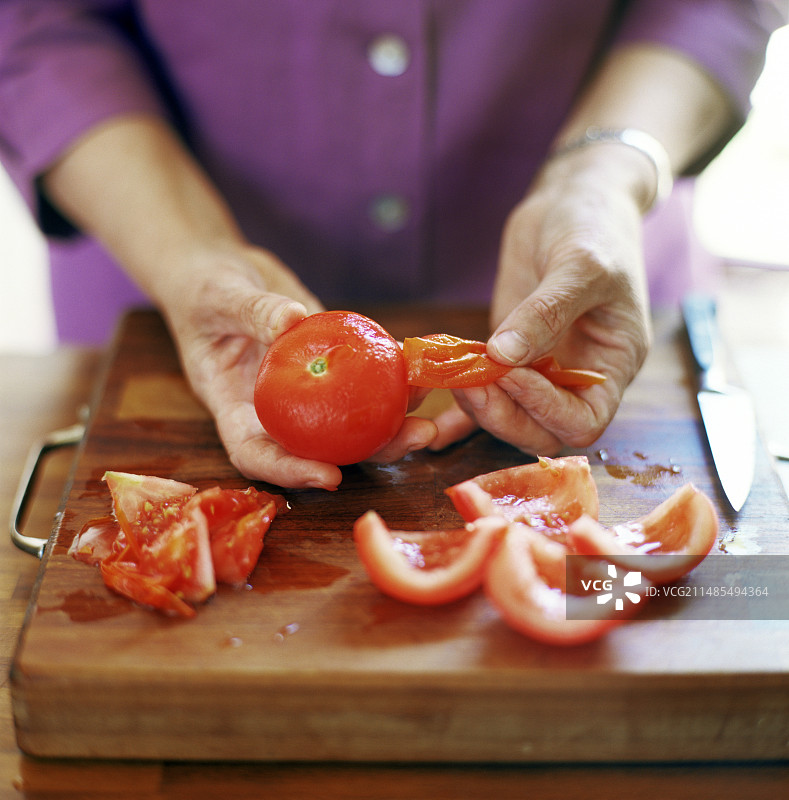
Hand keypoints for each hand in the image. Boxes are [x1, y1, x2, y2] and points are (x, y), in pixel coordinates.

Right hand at [162, 245, 436, 488]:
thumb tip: (292, 320)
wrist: (218, 269)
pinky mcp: (327, 364)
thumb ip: (251, 311)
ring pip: (347, 420)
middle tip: (413, 440)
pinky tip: (417, 371)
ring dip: (391, 422)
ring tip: (428, 415)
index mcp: (234, 406)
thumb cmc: (201, 288)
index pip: (256, 453)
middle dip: (368, 452)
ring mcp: (303, 390)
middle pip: (317, 446)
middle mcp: (272, 408)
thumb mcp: (218, 296)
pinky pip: (359, 380)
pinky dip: (389, 380)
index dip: (291, 472)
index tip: (331, 476)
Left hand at [431, 147, 652, 454]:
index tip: (513, 375)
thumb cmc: (595, 228)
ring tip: (451, 375)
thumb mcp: (580, 266)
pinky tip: (434, 420)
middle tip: (469, 383)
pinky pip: (488, 395)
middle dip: (504, 415)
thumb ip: (546, 312)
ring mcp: (540, 370)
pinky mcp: (507, 357)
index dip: (547, 410)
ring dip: (478, 408)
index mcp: (611, 365)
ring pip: (510, 417)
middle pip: (542, 431)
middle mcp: (576, 377)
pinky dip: (461, 412)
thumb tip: (504, 356)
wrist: (571, 202)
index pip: (584, 421)